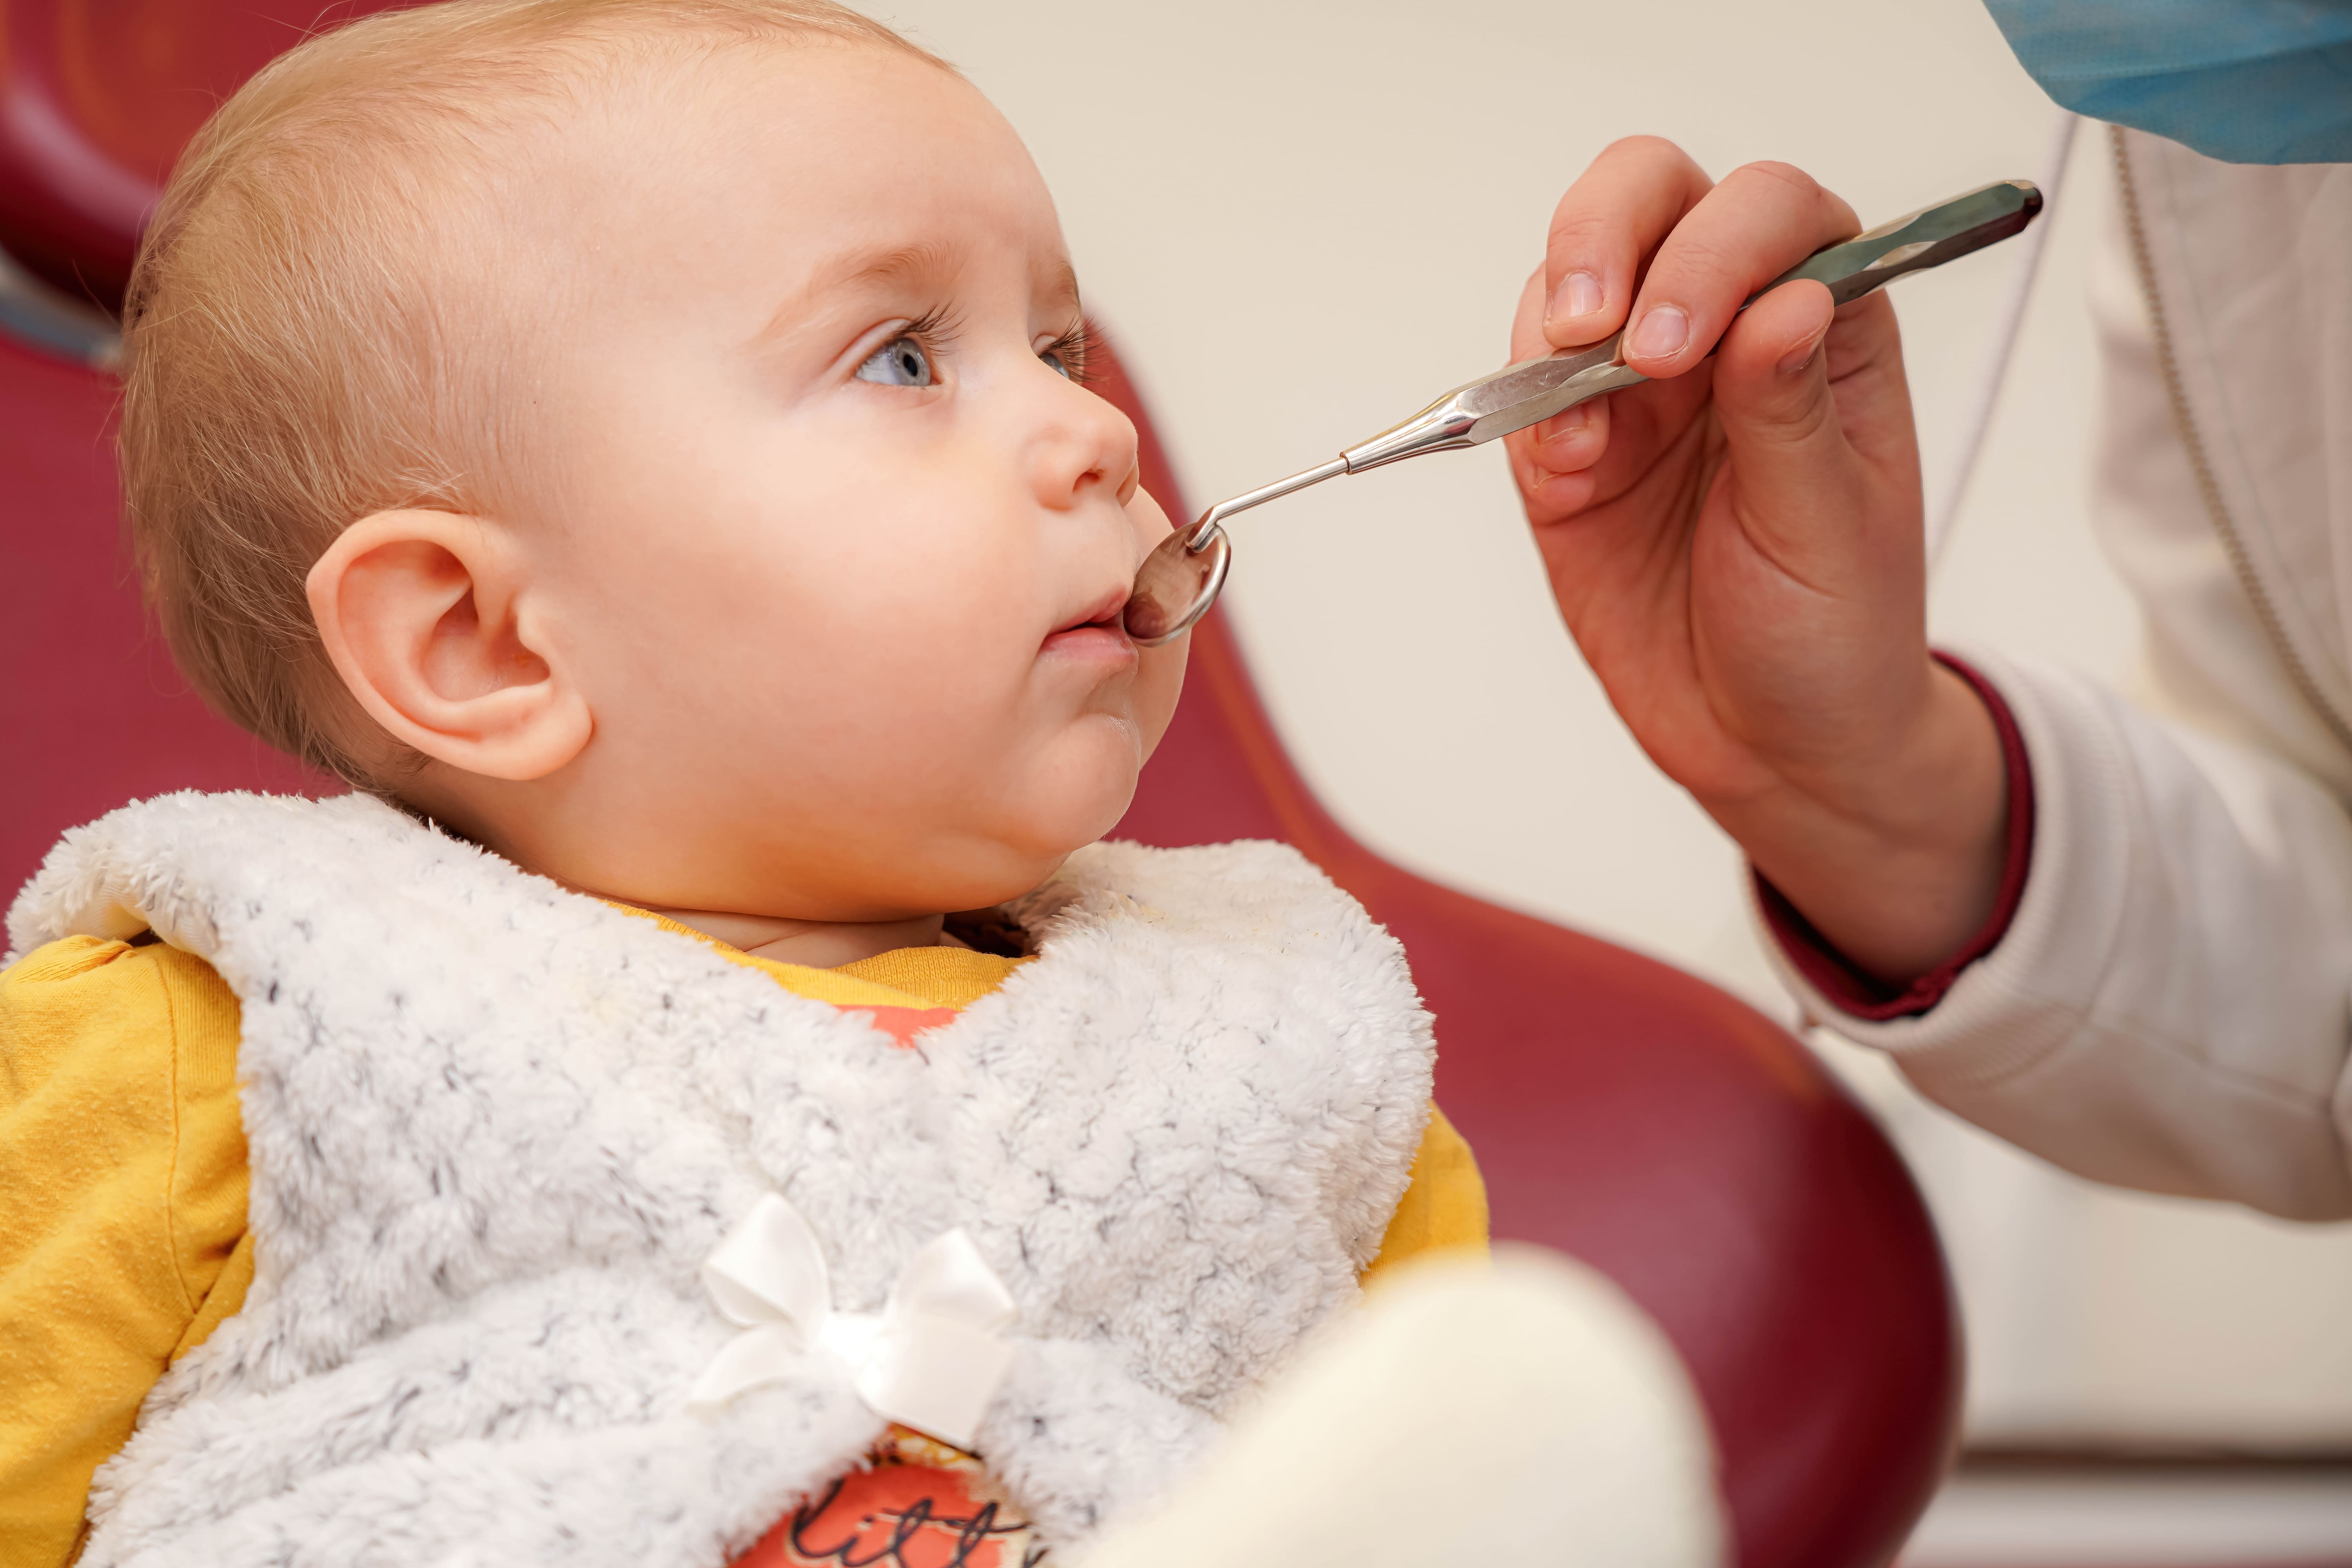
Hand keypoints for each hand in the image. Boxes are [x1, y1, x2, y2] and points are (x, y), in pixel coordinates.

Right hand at [1508, 138, 2006, 983]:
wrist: (1771, 746)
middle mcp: (1724, 330)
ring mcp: (1636, 388)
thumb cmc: (1833, 632)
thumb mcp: (1834, 530)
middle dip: (1607, 237)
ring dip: (1555, 321)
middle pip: (1652, 200)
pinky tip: (1565, 465)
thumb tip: (1784, 301)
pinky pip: (1519, 389)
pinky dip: (1520, 408)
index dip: (1717, 249)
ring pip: (1570, 279)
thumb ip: (1795, 411)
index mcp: (1823, 324)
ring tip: (1579, 428)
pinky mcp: (1567, 452)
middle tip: (1593, 328)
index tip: (1684, 341)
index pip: (1768, 213)